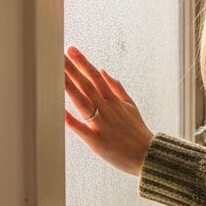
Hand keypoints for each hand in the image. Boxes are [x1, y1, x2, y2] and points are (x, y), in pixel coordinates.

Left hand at [63, 46, 153, 176]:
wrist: (148, 156)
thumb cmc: (137, 132)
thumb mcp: (131, 106)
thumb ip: (116, 88)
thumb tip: (103, 71)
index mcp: (114, 101)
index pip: (96, 77)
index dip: (83, 63)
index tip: (71, 50)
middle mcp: (107, 109)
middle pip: (87, 86)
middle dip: (72, 70)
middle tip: (58, 54)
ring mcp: (102, 125)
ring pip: (84, 102)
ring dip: (70, 87)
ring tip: (57, 74)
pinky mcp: (97, 141)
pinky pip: (82, 129)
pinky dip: (72, 120)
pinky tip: (60, 111)